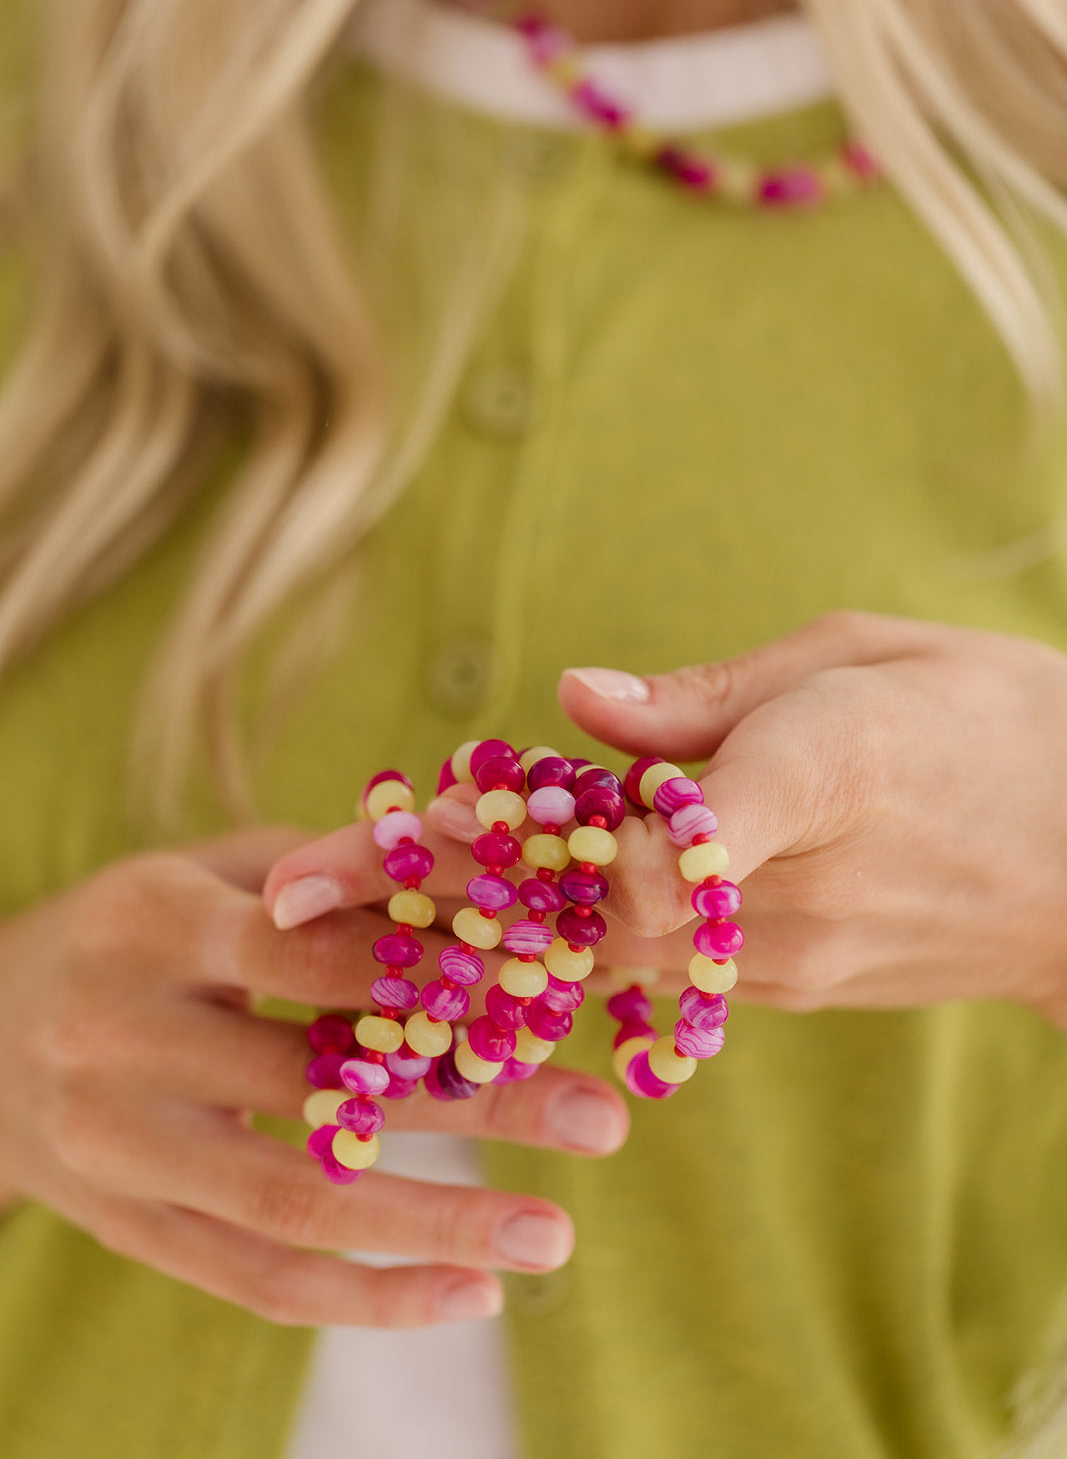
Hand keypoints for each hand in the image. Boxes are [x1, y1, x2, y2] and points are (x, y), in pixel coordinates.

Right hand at [0, 829, 627, 1328]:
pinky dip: (367, 1298)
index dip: (440, 969)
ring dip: (436, 1228)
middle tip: (600, 1118)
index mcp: (154, 923)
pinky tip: (467, 1296)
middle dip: (475, 1102)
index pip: (314, 951)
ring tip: (553, 1239)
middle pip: (322, 1082)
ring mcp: (117, 1147)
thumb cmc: (141, 929)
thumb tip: (492, 877)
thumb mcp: (216, 870)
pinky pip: (255, 1281)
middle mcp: (123, 1036)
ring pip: (294, 1203)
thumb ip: (336, 875)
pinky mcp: (126, 1228)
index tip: (555, 985)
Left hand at [558, 610, 1066, 1024]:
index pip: (663, 852)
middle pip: (612, 913)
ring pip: (629, 954)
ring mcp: (806, 962)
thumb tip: (576, 696)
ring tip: (572, 832)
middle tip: (509, 809)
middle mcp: (807, 893)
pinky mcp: (804, 993)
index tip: (529, 784)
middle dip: (541, 865)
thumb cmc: (981, 717)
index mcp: (824, 774)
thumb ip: (706, 691)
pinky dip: (632, 925)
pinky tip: (644, 867)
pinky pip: (677, 971)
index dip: (575, 827)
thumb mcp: (857, 656)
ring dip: (576, 899)